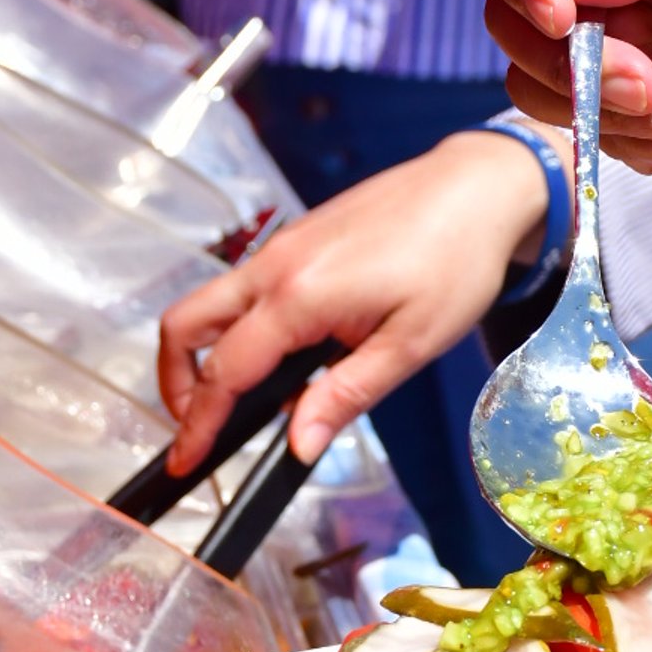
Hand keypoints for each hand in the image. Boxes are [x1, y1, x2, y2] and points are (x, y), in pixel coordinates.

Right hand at [158, 134, 549, 473]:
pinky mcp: (294, 240)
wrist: (475, 188)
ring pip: (208, 304)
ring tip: (242, 401)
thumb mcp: (410, 345)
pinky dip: (237, 329)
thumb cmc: (455, 260)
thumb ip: (345, 397)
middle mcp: (275, 266)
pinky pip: (243, 288)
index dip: (198, 425)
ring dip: (203, 355)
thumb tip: (299, 445)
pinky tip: (284, 359)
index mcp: (299, 295)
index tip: (184, 462)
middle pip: (184, 326)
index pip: (224, 372)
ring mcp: (280, 248)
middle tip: (198, 430)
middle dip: (176, 385)